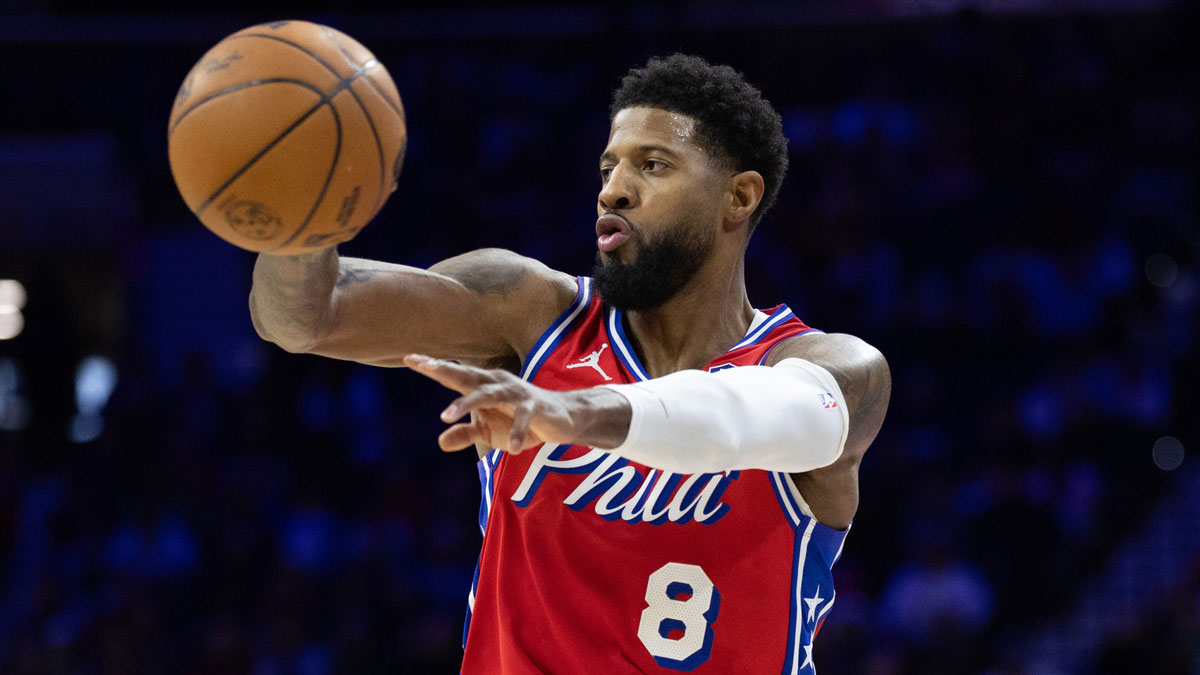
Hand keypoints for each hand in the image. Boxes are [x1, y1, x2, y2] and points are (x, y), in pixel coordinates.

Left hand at [404, 354, 629, 453]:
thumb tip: (440, 441)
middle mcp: (497, 384)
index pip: (455, 375)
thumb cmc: (519, 422)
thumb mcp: (489, 432)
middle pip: (467, 375)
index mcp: (483, 386)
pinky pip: (523, 418)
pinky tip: (510, 449)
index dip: (433, 366)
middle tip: (424, 367)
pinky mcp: (535, 407)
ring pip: (488, 393)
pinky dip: (516, 432)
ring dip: (466, 403)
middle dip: (445, 370)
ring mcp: (516, 393)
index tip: (409, 357)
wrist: (563, 420)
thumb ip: (466, 434)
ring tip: (445, 416)